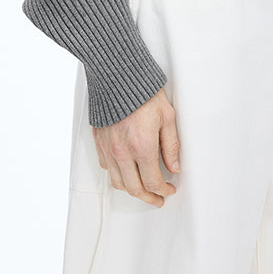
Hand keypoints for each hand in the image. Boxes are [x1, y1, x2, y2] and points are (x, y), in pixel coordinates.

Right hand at [91, 87, 180, 206]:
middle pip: (135, 189)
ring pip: (118, 182)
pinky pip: (106, 167)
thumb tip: (174, 166)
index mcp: (142, 147)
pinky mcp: (99, 141)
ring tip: (142, 189)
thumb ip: (171, 145)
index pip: (153, 182)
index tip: (169, 189)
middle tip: (157, 199)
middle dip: (148, 198)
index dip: (164, 190)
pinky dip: (117, 174)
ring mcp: (108, 148)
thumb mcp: (167, 116)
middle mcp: (122, 152)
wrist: (117, 74)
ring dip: (132, 190)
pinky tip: (126, 171)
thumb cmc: (143, 91)